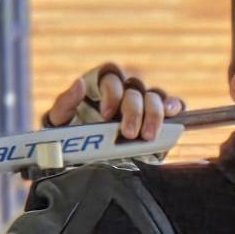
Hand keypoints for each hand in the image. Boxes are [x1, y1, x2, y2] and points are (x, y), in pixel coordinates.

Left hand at [43, 63, 184, 140]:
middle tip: (129, 133)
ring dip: (154, 114)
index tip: (106, 115)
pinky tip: (172, 114)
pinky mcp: (160, 119)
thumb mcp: (60, 120)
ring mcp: (144, 103)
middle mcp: (124, 90)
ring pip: (155, 96)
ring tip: (148, 136)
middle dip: (133, 111)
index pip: (111, 77)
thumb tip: (79, 83)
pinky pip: (173, 104)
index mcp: (101, 85)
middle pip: (135, 87)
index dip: (112, 93)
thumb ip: (65, 101)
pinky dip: (175, 106)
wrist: (86, 156)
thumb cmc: (71, 135)